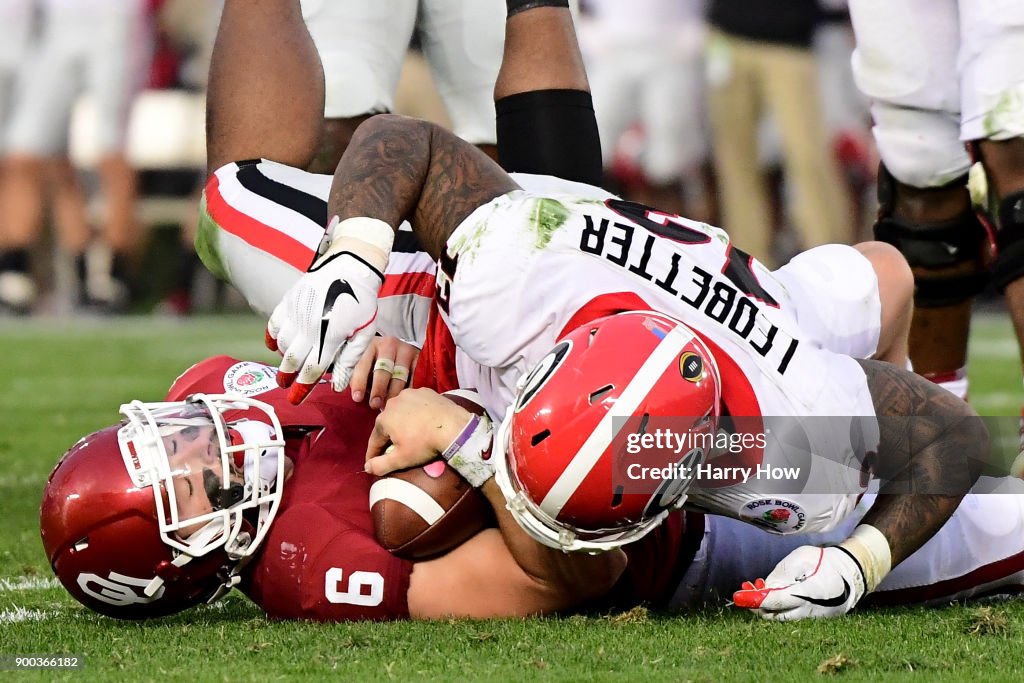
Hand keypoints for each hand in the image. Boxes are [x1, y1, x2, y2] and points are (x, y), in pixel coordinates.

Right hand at [266, 252, 381, 404]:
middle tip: (285, 384)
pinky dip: (272, 337)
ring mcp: (297, 312)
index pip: (311, 370)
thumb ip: (349, 360)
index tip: (294, 400)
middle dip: (286, 376)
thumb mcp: (363, 334)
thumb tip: (336, 386)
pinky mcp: (289, 301)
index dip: (301, 388)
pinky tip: (275, 345)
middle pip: (292, 360)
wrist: (351, 266)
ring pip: (282, 344)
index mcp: (330, 336)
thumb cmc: (361, 302)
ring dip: (284, 356)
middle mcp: (310, 326)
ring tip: (289, 363)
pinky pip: (273, 324)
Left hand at [349, 335, 418, 409]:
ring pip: (400, 375)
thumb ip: (358, 378)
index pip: (363, 365)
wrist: (400, 350)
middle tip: (375, 405)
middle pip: (383, 370)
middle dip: (378, 389)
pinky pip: (415, 377)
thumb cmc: (377, 363)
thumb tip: (352, 395)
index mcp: (370, 346)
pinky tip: (405, 401)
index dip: (359, 383)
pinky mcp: (419, 358)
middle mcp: (389, 345)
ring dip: (394, 393)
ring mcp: (406, 350)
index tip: (357, 399)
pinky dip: (409, 390)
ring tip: (390, 406)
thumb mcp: (365, 365)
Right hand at [364, 388, 472, 474]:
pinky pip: (416, 403)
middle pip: (387, 424)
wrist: (454, 426)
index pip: (374, 440)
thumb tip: (367, 467)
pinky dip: (416, 412)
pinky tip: (422, 420)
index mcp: (384, 419)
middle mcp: (393, 403)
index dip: (373, 453)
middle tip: (393, 449)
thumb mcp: (401, 459)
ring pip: (401, 411)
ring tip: (409, 433)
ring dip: (402, 422)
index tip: (372, 462)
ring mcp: (410, 394)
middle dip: (388, 437)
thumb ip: (380, 465)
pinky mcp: (425, 391)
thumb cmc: (425, 444)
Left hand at [733, 545, 865, 620]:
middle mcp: (811, 610)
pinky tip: (769, 594)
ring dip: (765, 607)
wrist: (852, 572)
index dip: (755, 600)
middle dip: (756, 606)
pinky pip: (791, 616)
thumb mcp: (801, 559)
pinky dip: (778, 608)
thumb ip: (782, 575)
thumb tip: (764, 589)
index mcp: (809, 592)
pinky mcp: (814, 619)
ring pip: (782, 617)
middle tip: (743, 593)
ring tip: (754, 590)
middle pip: (776, 615)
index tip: (737, 597)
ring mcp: (814, 617)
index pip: (776, 601)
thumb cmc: (824, 561)